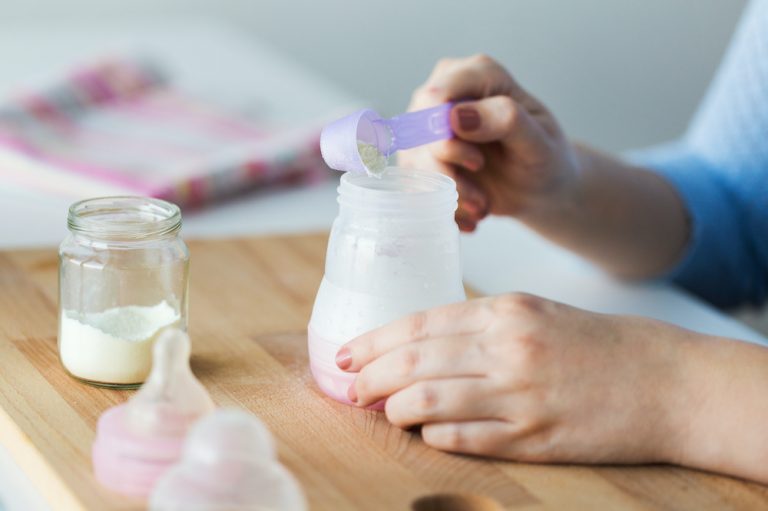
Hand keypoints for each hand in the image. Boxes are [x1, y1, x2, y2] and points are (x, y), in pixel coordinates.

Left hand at [335, 294, 690, 463]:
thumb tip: (418, 346)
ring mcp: (521, 395)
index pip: (420, 324)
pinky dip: (435, 436)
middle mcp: (509, 349)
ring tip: (384, 411)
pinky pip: (465, 438)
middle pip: (415, 362)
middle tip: (351, 388)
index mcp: (506, 311)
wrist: (665, 380)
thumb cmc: (595, 344)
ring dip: (396, 409)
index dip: (375, 341)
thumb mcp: (535, 314)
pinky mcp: (535, 438)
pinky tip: (427, 432)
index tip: (347, 353)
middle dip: (371, 377)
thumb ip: (478, 325)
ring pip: (430, 401)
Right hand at [399, 55, 580, 231]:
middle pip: (418, 128)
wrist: (539, 188)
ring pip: (413, 159)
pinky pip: (413, 182)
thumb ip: (505, 120)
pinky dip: (442, 205)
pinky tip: (468, 215)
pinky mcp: (420, 154)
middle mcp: (446, 92)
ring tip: (480, 207)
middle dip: (446, 170)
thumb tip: (456, 115)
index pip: (437, 94)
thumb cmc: (545, 158)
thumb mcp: (539, 142)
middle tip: (481, 198)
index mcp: (479, 74)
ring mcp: (428, 124)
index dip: (445, 132)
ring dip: (447, 193)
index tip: (477, 163)